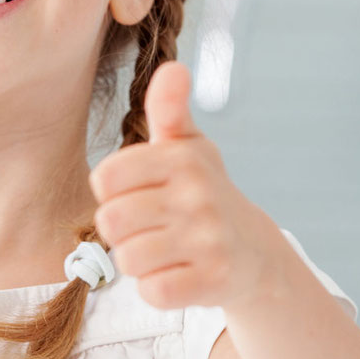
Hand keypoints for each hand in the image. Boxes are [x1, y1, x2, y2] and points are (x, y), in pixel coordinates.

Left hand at [88, 60, 277, 310]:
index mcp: (182, 158)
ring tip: (166, 250)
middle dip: (122, 231)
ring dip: (139, 262)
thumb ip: (169, 109)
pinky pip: (153, 292)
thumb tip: (172, 67)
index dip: (112, 192)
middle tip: (151, 227)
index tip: (138, 193)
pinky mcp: (214, 280)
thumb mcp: (187, 147)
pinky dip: (158, 288)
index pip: (105, 178)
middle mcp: (199, 195)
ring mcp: (209, 239)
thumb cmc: (203, 193)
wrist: (255, 252)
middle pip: (111, 221)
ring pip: (128, 260)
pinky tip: (179, 274)